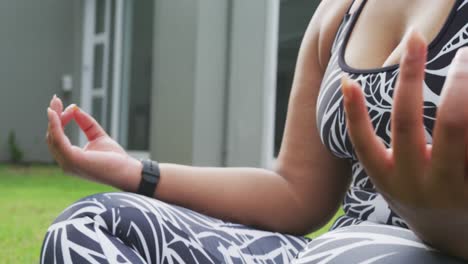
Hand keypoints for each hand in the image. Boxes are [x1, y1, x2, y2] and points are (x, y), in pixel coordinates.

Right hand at [46, 96, 140, 191]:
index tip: (65, 106)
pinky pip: (59, 140)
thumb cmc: (115, 159)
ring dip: (53, 118)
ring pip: (53, 137)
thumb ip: (87, 124)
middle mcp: (66, 163)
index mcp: (71, 159)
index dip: (59, 121)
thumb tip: (74, 108)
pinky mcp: (73, 159)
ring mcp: (68, 163)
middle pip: (52, 136)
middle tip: (55, 99)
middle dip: (53, 117)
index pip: (58, 138)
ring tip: (56, 102)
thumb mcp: (98, 136)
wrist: (127, 172)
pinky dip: (56, 126)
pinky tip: (57, 114)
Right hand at [342, 30, 467, 257]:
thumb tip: (371, 90)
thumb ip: (387, 148)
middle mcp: (414, 182)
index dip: (353, 110)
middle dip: (409, 74)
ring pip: (456, 127)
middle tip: (415, 38)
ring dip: (459, 86)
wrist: (450, 236)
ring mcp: (450, 185)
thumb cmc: (417, 195)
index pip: (362, 141)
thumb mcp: (394, 178)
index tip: (348, 79)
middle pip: (408, 120)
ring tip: (463, 59)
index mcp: (386, 178)